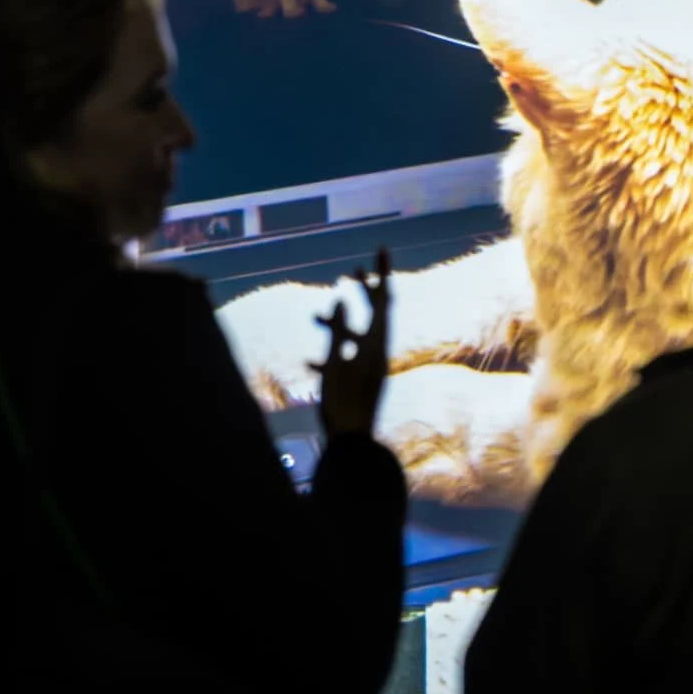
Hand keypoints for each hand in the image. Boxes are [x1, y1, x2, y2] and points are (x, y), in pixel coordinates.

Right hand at [310, 247, 390, 438]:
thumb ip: (337, 330)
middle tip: (353, 270)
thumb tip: (340, 296)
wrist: (354, 446)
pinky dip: (330, 354)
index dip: (382, 273)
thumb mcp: (336, 363)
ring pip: (356, 336)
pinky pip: (348, 359)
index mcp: (377, 345)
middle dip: (364, 291)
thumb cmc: (343, 405)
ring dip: (337, 325)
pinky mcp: (362, 381)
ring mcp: (372, 367)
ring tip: (313, 316)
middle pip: (375, 313)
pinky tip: (309, 362)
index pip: (384, 300)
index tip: (380, 248)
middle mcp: (379, 352)